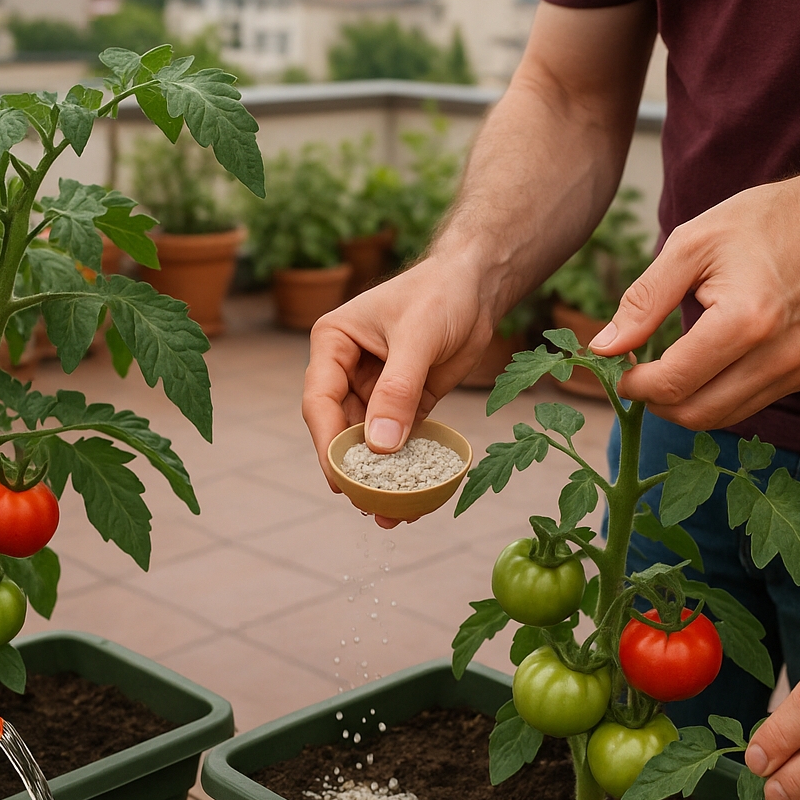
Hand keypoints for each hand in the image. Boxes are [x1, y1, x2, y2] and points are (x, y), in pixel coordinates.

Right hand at [302, 255, 493, 527]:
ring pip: (369, 441)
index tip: (339, 478)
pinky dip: (405, 466)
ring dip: (379, 476)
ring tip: (390, 514)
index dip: (327, 442)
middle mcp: (346, 369)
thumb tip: (379, 445)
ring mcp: (375, 389)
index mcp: (333, 344)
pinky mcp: (405, 403)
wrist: (479, 285)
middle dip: (353, 468)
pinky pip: (400, 440)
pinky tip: (413, 496)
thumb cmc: (442, 293)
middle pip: (340, 428)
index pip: (320, 400)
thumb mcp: (419, 337)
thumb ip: (398, 389)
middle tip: (365, 505)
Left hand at [589, 159, 799, 428]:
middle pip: (696, 413)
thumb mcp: (692, 244)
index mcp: (747, 320)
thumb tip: (603, 348)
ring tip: (663, 368)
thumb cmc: (767, 220)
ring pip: (722, 417)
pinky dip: (715, 394)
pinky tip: (701, 364)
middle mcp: (780, 356)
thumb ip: (643, 301)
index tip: (617, 364)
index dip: (634, 383)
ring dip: (683, 403)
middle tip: (635, 372)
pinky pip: (748, 403)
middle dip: (654, 402)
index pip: (673, 383)